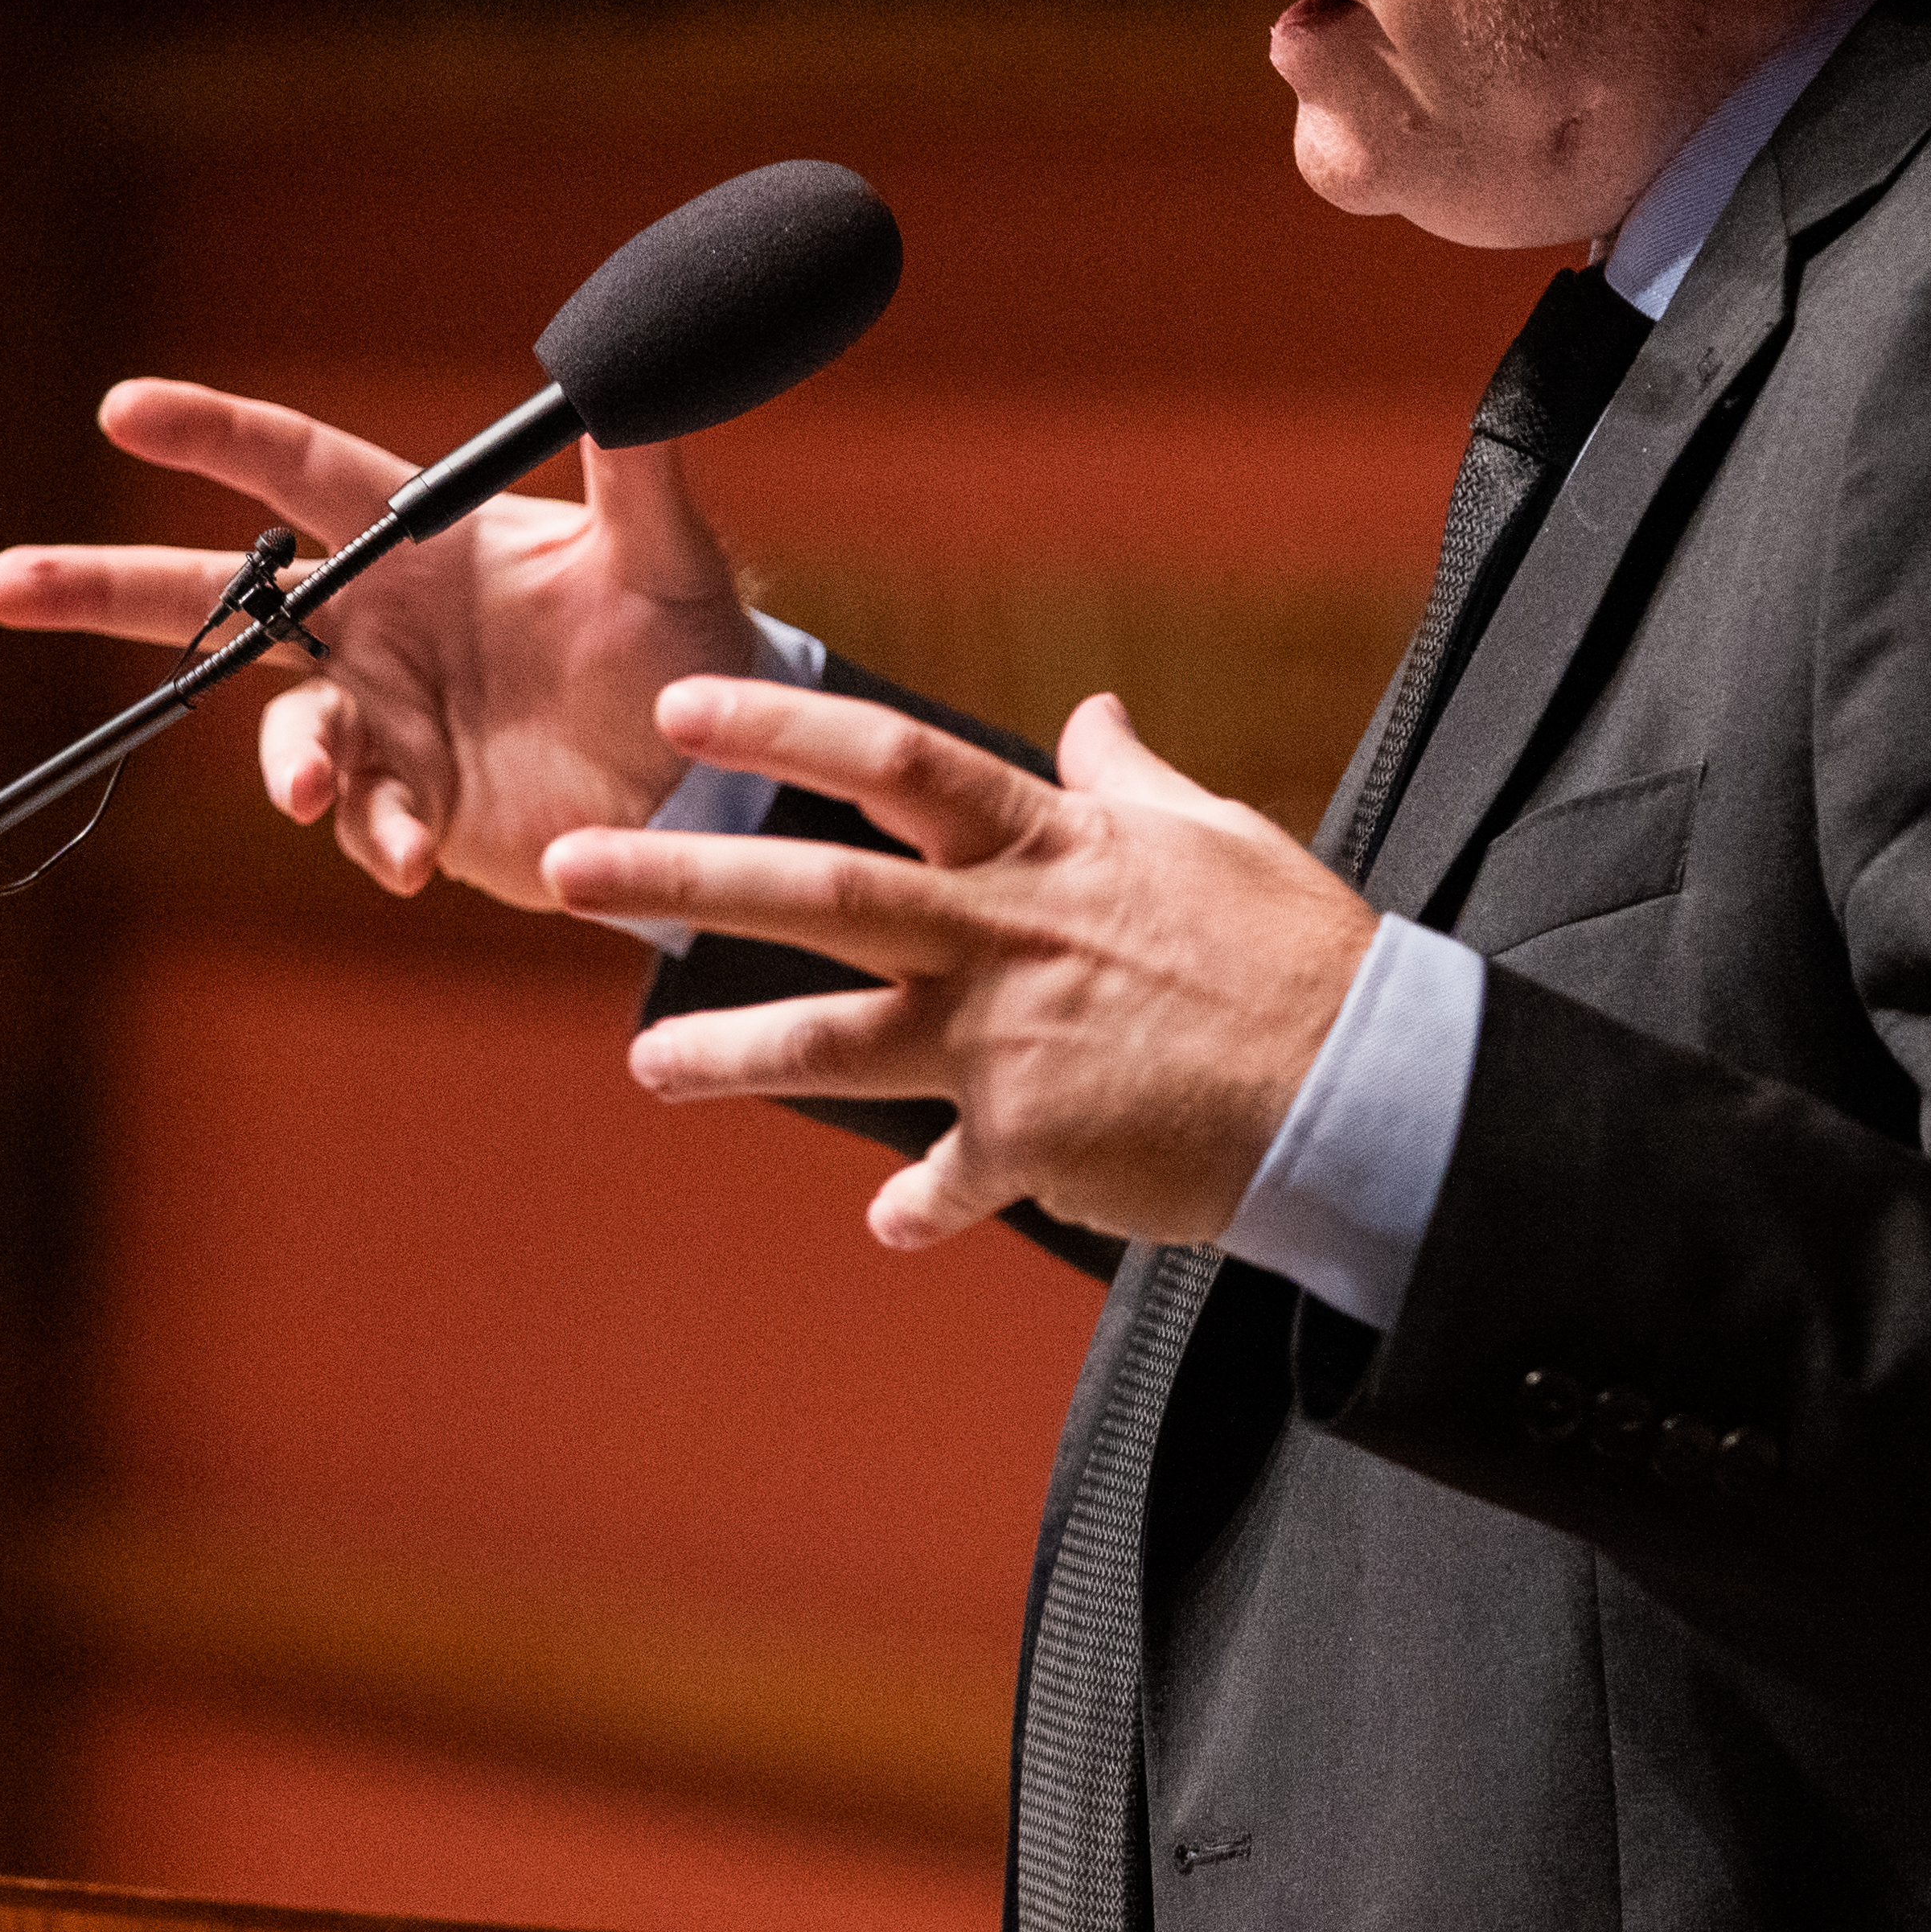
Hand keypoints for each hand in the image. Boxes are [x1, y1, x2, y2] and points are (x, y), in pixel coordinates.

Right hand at [0, 379, 761, 907]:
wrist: (707, 786)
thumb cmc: (684, 649)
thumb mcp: (667, 558)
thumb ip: (642, 467)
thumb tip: (639, 353)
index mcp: (424, 542)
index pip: (297, 470)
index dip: (213, 436)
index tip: (123, 409)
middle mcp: (381, 623)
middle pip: (218, 598)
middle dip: (105, 587)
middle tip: (3, 584)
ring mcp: (384, 718)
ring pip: (280, 732)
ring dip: (287, 760)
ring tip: (317, 793)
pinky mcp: (407, 803)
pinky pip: (357, 820)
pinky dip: (368, 836)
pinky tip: (405, 859)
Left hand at [537, 675, 1380, 1251]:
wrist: (1363, 1088)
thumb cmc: (1297, 954)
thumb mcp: (1214, 835)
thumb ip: (1128, 779)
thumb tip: (1092, 717)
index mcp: (1044, 848)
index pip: (891, 763)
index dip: (781, 730)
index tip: (681, 711)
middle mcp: (1003, 935)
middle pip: (814, 892)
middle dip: (681, 877)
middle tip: (567, 869)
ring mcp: (1008, 1044)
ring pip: (836, 1042)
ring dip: (730, 1053)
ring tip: (642, 1066)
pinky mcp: (1032, 1144)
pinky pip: (949, 1183)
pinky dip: (921, 1204)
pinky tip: (888, 1220)